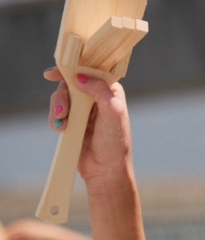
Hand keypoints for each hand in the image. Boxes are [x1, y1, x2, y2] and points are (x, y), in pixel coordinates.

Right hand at [45, 67, 133, 188]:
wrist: (105, 170)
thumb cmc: (115, 142)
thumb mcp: (112, 113)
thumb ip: (99, 91)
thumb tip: (79, 76)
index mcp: (109, 91)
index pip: (90, 71)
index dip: (71, 68)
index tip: (54, 73)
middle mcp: (96, 97)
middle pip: (69, 83)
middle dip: (62, 96)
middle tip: (63, 111)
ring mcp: (82, 109)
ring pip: (61, 97)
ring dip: (58, 108)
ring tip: (63, 123)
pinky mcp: (72, 121)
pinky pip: (57, 112)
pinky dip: (56, 119)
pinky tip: (61, 129)